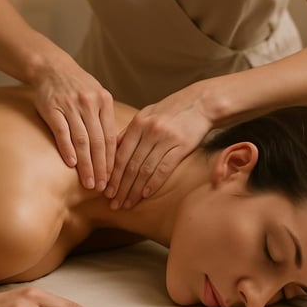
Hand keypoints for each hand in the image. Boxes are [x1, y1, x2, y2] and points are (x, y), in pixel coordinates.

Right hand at [32, 64, 115, 190]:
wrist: (51, 67)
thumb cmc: (77, 85)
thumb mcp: (97, 95)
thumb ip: (105, 117)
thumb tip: (116, 146)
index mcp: (104, 101)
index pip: (111, 136)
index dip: (112, 160)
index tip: (113, 178)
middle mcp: (89, 103)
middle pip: (98, 142)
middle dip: (101, 167)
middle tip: (102, 187)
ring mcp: (70, 106)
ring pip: (82, 140)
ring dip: (86, 164)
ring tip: (89, 182)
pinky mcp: (52, 108)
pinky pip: (62, 132)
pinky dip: (67, 149)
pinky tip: (71, 164)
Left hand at [106, 84, 212, 208]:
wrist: (200, 102)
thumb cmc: (171, 109)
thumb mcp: (146, 114)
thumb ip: (129, 132)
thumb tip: (112, 149)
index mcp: (138, 124)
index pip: (120, 155)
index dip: (112, 176)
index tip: (105, 192)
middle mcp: (149, 131)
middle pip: (131, 165)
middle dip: (120, 187)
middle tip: (113, 204)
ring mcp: (166, 139)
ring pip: (145, 170)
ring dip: (135, 190)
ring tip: (127, 204)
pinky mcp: (182, 146)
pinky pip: (164, 168)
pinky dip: (154, 183)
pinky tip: (146, 194)